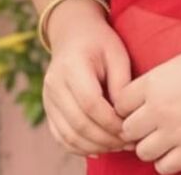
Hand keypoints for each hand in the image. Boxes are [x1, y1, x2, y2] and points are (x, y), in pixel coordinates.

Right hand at [42, 2, 132, 157]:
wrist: (73, 33)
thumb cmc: (100, 42)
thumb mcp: (117, 53)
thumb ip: (121, 83)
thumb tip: (124, 115)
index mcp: (72, 67)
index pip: (90, 103)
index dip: (111, 121)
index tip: (131, 127)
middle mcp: (54, 85)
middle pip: (79, 124)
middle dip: (106, 138)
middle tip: (129, 142)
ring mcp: (48, 98)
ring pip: (69, 135)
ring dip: (95, 146)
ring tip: (118, 145)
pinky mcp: (48, 108)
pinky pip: (61, 137)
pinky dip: (80, 147)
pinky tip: (100, 148)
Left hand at [113, 50, 180, 174]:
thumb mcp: (173, 65)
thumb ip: (151, 83)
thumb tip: (135, 100)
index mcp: (153, 84)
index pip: (120, 103)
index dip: (125, 105)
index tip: (134, 105)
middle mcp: (159, 109)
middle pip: (127, 129)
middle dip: (134, 127)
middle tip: (146, 122)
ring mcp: (174, 132)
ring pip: (143, 151)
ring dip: (148, 145)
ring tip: (159, 136)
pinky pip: (164, 166)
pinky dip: (165, 160)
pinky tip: (172, 148)